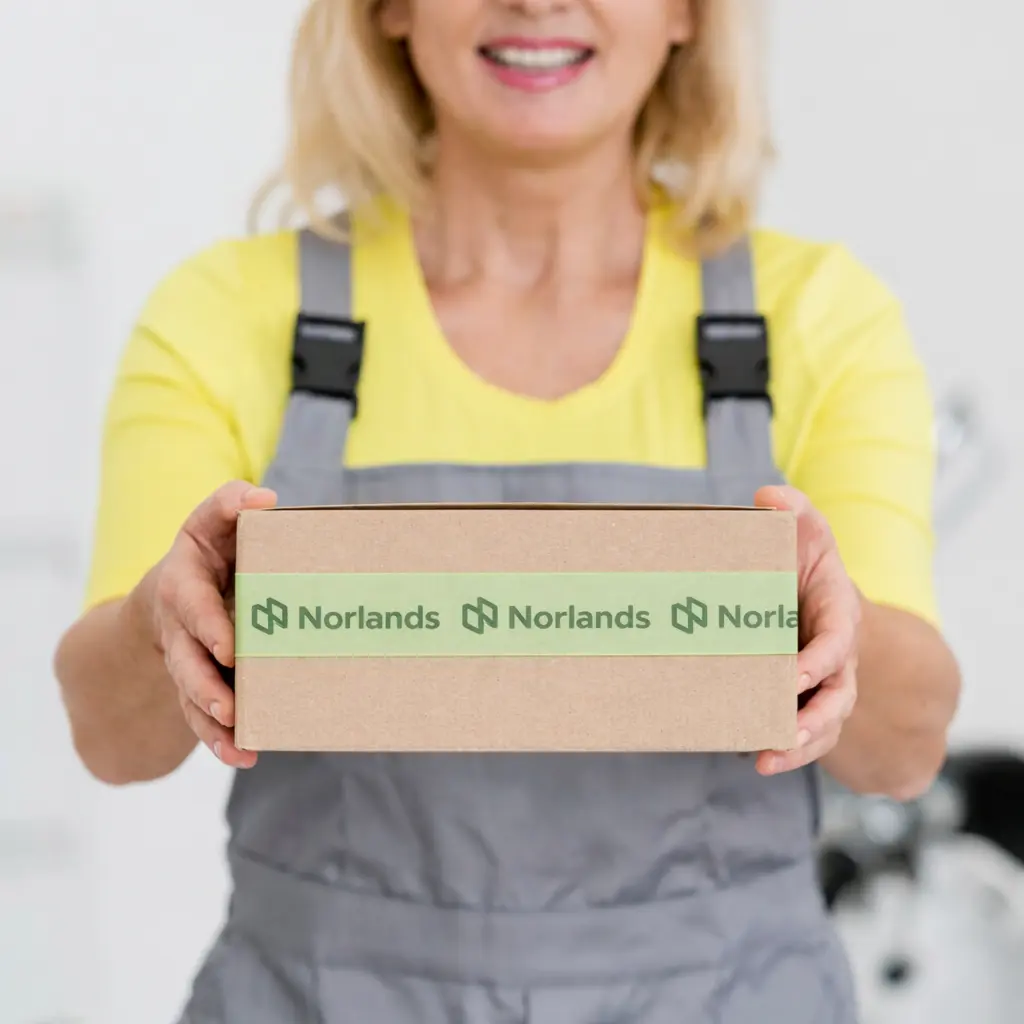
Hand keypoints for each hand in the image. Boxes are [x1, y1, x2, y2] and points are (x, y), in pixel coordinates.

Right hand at [149, 481, 276, 768]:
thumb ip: (231, 503)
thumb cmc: (211, 548)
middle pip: (186, 663)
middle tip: (230, 707)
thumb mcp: (214, 520)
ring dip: (213, 723)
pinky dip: (222, 740)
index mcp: (183, 584)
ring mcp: (187, 659)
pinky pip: (204, 717)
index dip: (208, 626)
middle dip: (206, 687)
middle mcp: (180, 627)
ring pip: (192, 697)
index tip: (230, 648)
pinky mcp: (200, 682)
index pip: (192, 605)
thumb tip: (265, 498)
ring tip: (238, 744)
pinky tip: (246, 755)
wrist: (181, 583)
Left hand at [752, 485, 860, 776]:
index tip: (796, 675)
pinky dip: (783, 749)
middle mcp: (836, 656)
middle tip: (785, 734)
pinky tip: (751, 756)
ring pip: (823, 724)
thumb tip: (769, 496)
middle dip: (814, 719)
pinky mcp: (800, 697)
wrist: (807, 586)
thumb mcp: (805, 529)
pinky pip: (802, 733)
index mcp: (839, 615)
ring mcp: (821, 682)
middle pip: (837, 696)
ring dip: (798, 745)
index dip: (821, 661)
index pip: (838, 642)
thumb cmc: (804, 558)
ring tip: (766, 760)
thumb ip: (794, 509)